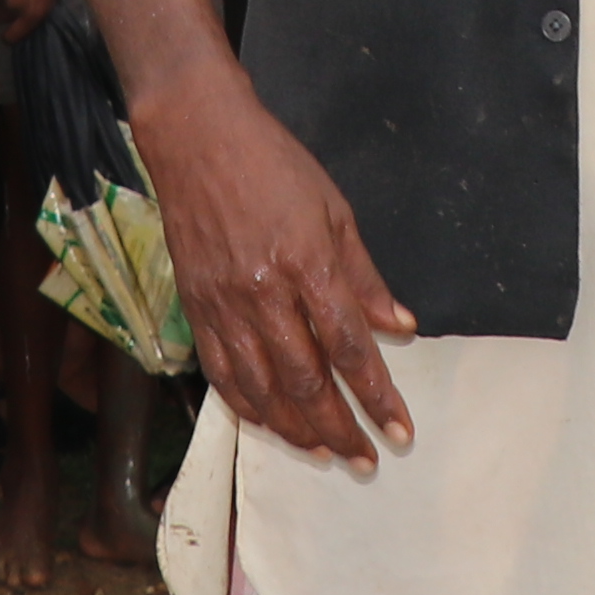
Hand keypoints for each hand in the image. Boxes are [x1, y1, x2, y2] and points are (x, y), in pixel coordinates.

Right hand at [129, 68, 418, 468]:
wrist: (197, 136)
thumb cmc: (273, 164)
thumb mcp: (335, 209)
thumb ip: (365, 276)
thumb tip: (400, 326)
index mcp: (307, 263)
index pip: (349, 347)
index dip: (376, 395)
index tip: (399, 429)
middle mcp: (263, 293)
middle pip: (305, 380)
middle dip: (339, 428)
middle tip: (364, 458)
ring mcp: (223, 304)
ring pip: (261, 387)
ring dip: (295, 429)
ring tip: (323, 452)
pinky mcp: (195, 308)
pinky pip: (221, 373)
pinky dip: (247, 407)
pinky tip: (270, 423)